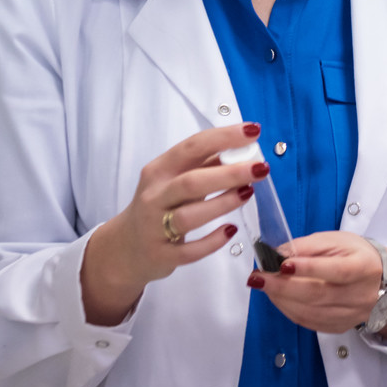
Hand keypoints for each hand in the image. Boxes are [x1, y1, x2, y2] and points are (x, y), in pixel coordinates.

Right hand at [81, 123, 270, 325]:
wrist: (126, 248)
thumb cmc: (160, 207)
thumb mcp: (174, 180)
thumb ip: (205, 166)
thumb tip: (244, 150)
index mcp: (159, 171)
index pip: (192, 148)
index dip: (223, 138)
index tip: (253, 131)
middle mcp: (154, 197)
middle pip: (191, 181)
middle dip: (228, 173)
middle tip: (260, 167)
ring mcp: (155, 228)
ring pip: (189, 215)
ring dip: (221, 203)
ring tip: (248, 193)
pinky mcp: (161, 255)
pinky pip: (189, 251)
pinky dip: (212, 241)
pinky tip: (230, 230)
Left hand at [249, 231, 386, 341]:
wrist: (384, 281)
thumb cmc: (357, 255)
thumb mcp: (338, 240)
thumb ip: (308, 246)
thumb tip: (278, 253)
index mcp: (363, 267)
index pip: (334, 270)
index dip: (307, 268)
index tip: (281, 264)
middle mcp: (359, 295)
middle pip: (317, 295)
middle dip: (282, 286)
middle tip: (258, 277)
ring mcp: (349, 314)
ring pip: (309, 312)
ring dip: (281, 299)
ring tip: (263, 285)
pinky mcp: (339, 327)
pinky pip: (309, 322)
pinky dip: (288, 310)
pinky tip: (278, 298)